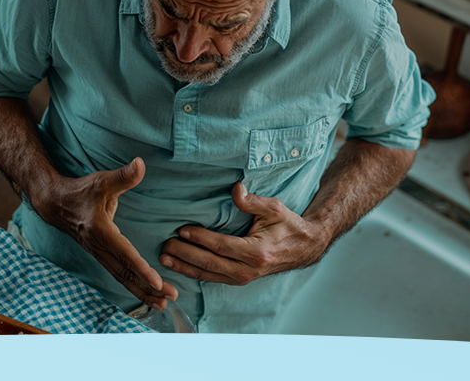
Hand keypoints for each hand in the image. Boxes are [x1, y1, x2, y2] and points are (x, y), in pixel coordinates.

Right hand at [30, 158, 177, 309]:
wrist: (55, 205)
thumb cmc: (80, 192)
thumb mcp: (101, 180)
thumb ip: (123, 176)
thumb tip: (140, 164)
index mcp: (100, 232)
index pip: (125, 254)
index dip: (142, 269)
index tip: (158, 281)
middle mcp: (99, 248)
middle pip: (126, 273)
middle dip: (149, 287)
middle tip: (171, 297)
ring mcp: (99, 255)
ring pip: (122, 278)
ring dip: (143, 292)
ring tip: (163, 304)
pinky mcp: (101, 257)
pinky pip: (119, 276)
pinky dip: (134, 287)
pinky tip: (147, 295)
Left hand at [160, 183, 327, 285]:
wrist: (304, 248)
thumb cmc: (288, 225)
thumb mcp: (275, 208)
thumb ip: (253, 201)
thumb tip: (235, 189)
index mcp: (256, 252)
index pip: (221, 246)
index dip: (200, 239)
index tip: (182, 230)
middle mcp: (249, 270)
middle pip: (210, 264)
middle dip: (185, 256)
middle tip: (164, 247)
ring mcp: (244, 278)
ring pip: (209, 275)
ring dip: (185, 268)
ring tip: (165, 260)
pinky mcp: (240, 280)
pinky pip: (213, 279)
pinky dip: (195, 273)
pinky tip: (180, 268)